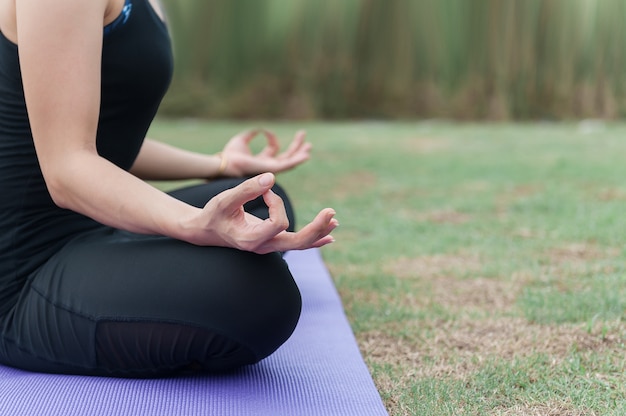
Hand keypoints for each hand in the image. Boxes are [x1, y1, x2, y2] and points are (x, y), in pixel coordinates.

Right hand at [190, 173, 337, 253]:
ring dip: (319, 232)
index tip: (265, 189)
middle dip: (316, 228)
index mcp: (251, 239)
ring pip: (300, 244)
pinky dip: (314, 238)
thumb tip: (272, 177)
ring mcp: (269, 246)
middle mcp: (263, 246)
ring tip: (335, 221)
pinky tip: (329, 236)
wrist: (205, 230)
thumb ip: (248, 188)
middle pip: (297, 242)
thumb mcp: (226, 199)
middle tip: (331, 212)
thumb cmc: (213, 214)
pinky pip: (297, 243)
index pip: (278, 223)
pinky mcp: (272, 241)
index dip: (276, 202)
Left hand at [220, 130, 311, 176]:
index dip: (272, 138)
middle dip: (295, 148)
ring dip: (300, 154)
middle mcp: (267, 166)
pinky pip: (288, 165)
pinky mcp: (272, 169)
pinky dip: (298, 159)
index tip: (265, 130)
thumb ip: (250, 134)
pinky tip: (306, 155)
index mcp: (261, 160)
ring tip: (309, 146)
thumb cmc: (230, 154)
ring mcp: (270, 169)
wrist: (226, 163)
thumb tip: (259, 128)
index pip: (273, 149)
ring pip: (290, 161)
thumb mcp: (242, 140)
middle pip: (285, 157)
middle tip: (304, 139)